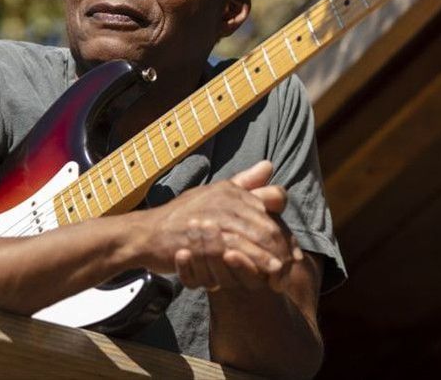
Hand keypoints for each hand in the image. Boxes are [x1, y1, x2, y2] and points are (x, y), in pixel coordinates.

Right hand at [137, 161, 299, 291]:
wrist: (147, 233)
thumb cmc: (183, 216)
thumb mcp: (214, 195)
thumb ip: (244, 183)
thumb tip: (269, 165)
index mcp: (232, 190)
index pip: (273, 201)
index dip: (285, 226)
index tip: (293, 248)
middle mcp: (226, 199)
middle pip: (268, 223)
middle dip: (283, 247)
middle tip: (292, 265)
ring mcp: (214, 218)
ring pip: (255, 237)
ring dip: (272, 258)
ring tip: (282, 273)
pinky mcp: (204, 237)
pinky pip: (237, 251)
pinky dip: (253, 263)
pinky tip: (264, 275)